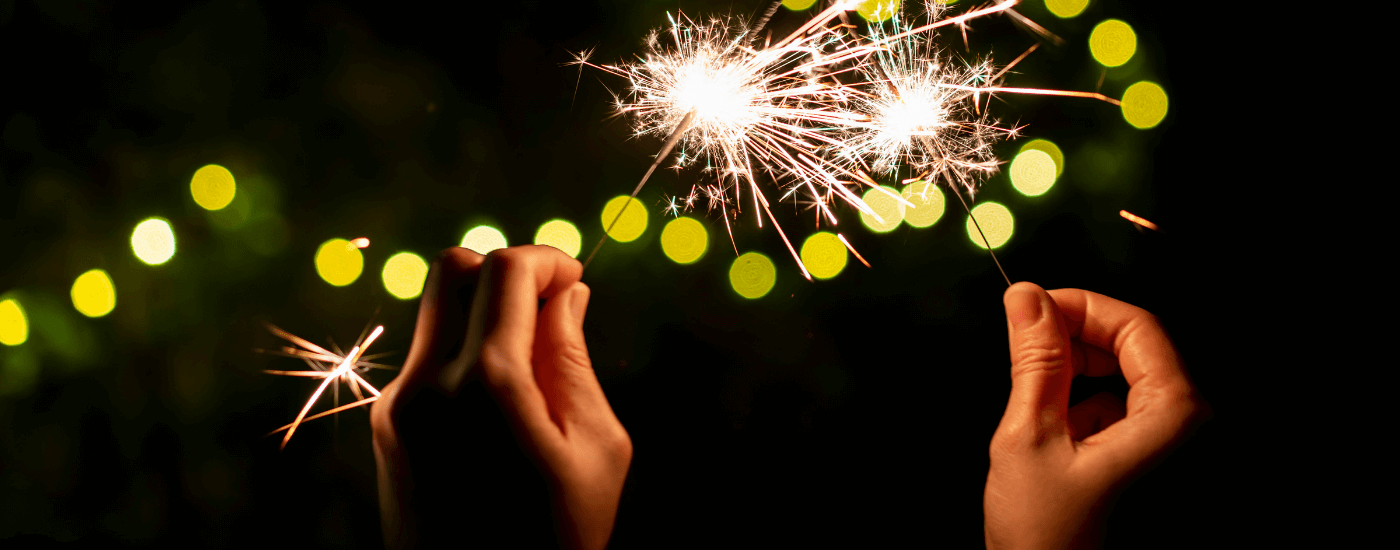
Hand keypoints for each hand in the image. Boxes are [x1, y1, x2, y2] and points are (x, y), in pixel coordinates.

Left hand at [370, 246, 631, 549]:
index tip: (576, 277)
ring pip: (436, 310)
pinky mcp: (386, 426)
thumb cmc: (558, 538)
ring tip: (534, 358)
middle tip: (549, 302)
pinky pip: (425, 355)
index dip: (547, 258)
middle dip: (506, 268)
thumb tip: (565, 294)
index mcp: (487, 387)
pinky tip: (504, 396)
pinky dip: (465, 348)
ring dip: (484, 309)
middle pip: (453, 268)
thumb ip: (573, 359)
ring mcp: (396, 406)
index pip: (504, 271)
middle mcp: (426, 385)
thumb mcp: (595, 449)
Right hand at [984, 282, 1207, 548]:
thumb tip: (1029, 298)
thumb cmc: (1049, 539)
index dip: (1080, 305)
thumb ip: (1034, 359)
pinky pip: (1115, 404)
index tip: (1033, 304)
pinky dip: (1078, 403)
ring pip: (1120, 373)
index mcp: (1171, 417)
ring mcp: (1165, 444)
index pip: (1137, 325)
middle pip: (1133, 346)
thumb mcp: (1030, 435)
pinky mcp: (1143, 456)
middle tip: (1023, 340)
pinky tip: (1052, 434)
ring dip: (1073, 372)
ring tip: (1034, 404)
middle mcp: (1182, 428)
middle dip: (1074, 337)